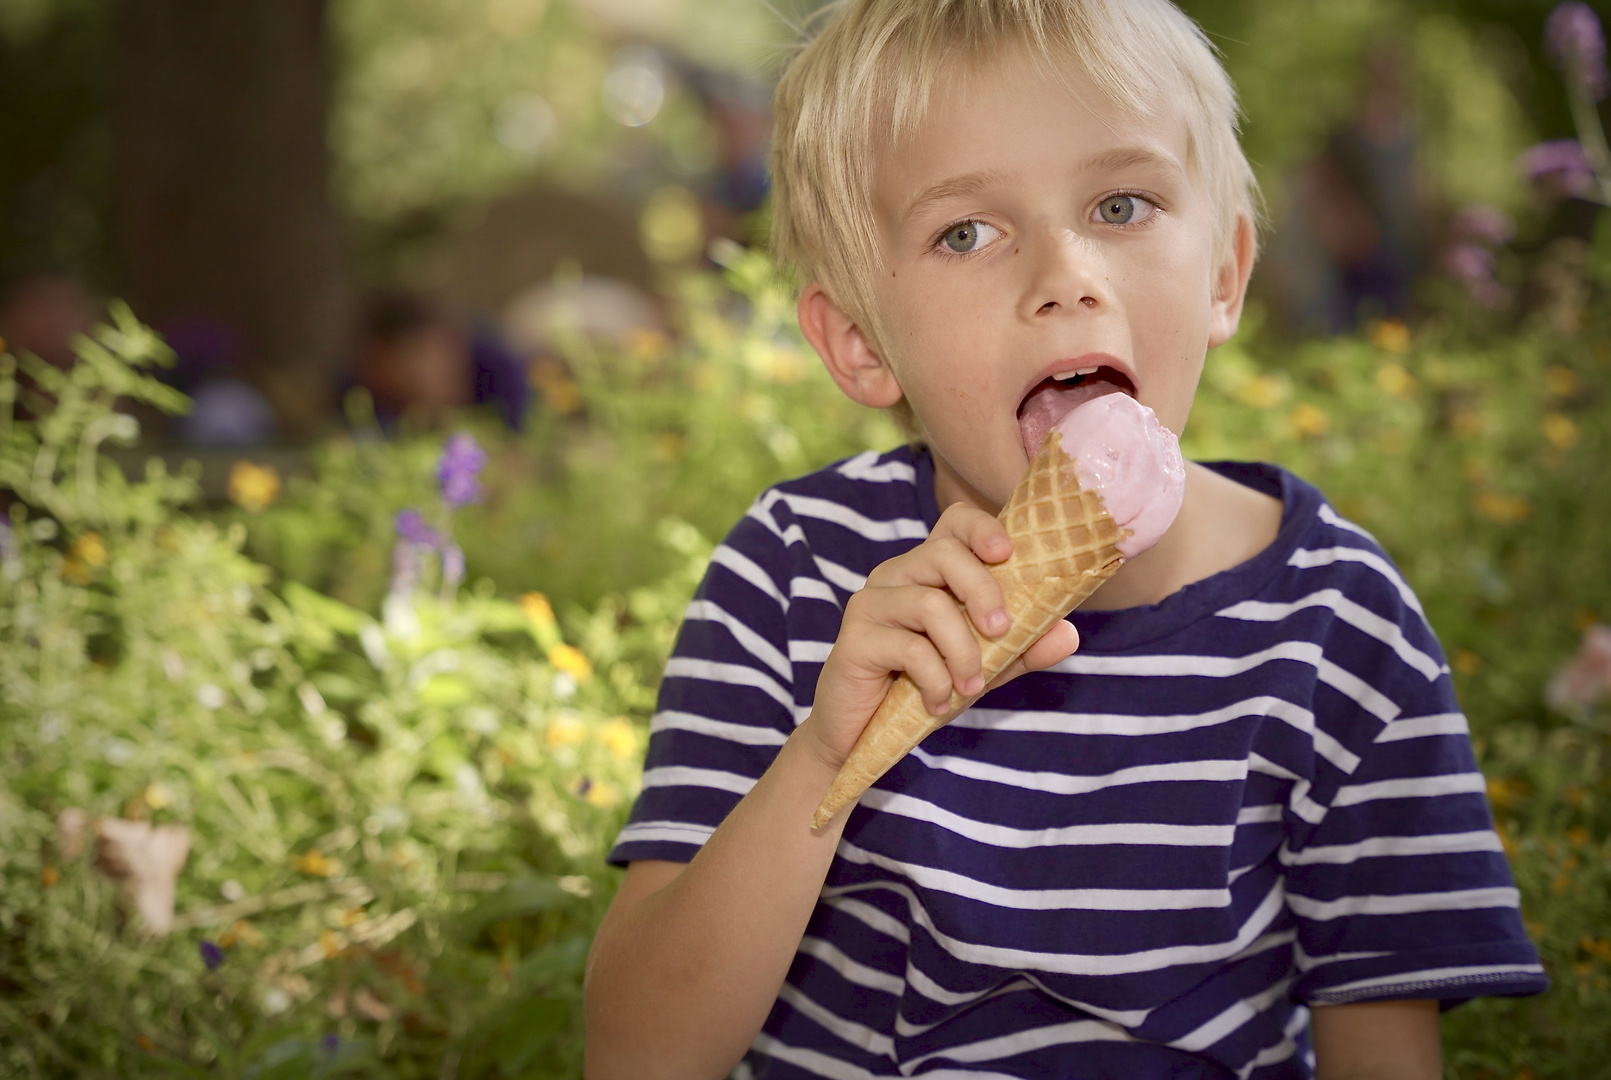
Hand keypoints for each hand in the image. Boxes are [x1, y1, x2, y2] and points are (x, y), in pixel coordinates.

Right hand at [800, 502, 1080, 770]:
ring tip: (971, 687)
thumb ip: (1023, 649)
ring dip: (963, 652)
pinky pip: (909, 648)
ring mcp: (871, 603)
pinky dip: (936, 680)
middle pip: (944, 553)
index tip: (1008, 553)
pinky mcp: (855, 639)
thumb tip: (1068, 634)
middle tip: (1002, 631)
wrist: (863, 736)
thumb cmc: (923, 687)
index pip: (954, 523)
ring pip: (929, 604)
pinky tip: (939, 702)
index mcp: (928, 571)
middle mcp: (896, 575)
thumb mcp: (984, 666)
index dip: (982, 528)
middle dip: (983, 590)